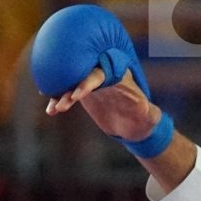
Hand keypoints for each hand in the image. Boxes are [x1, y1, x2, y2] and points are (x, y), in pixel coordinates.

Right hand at [44, 68, 159, 142]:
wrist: (134, 126)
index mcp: (118, 77)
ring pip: (72, 83)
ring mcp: (92, 84)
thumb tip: (147, 109)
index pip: (101, 74)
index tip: (78, 94)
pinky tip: (50, 111)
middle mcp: (103, 76)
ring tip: (54, 109)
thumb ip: (150, 113)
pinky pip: (68, 94)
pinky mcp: (84, 94)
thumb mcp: (150, 117)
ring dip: (61, 94)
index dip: (88, 82)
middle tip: (61, 102)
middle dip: (70, 86)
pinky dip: (58, 101)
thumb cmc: (145, 119)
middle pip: (82, 75)